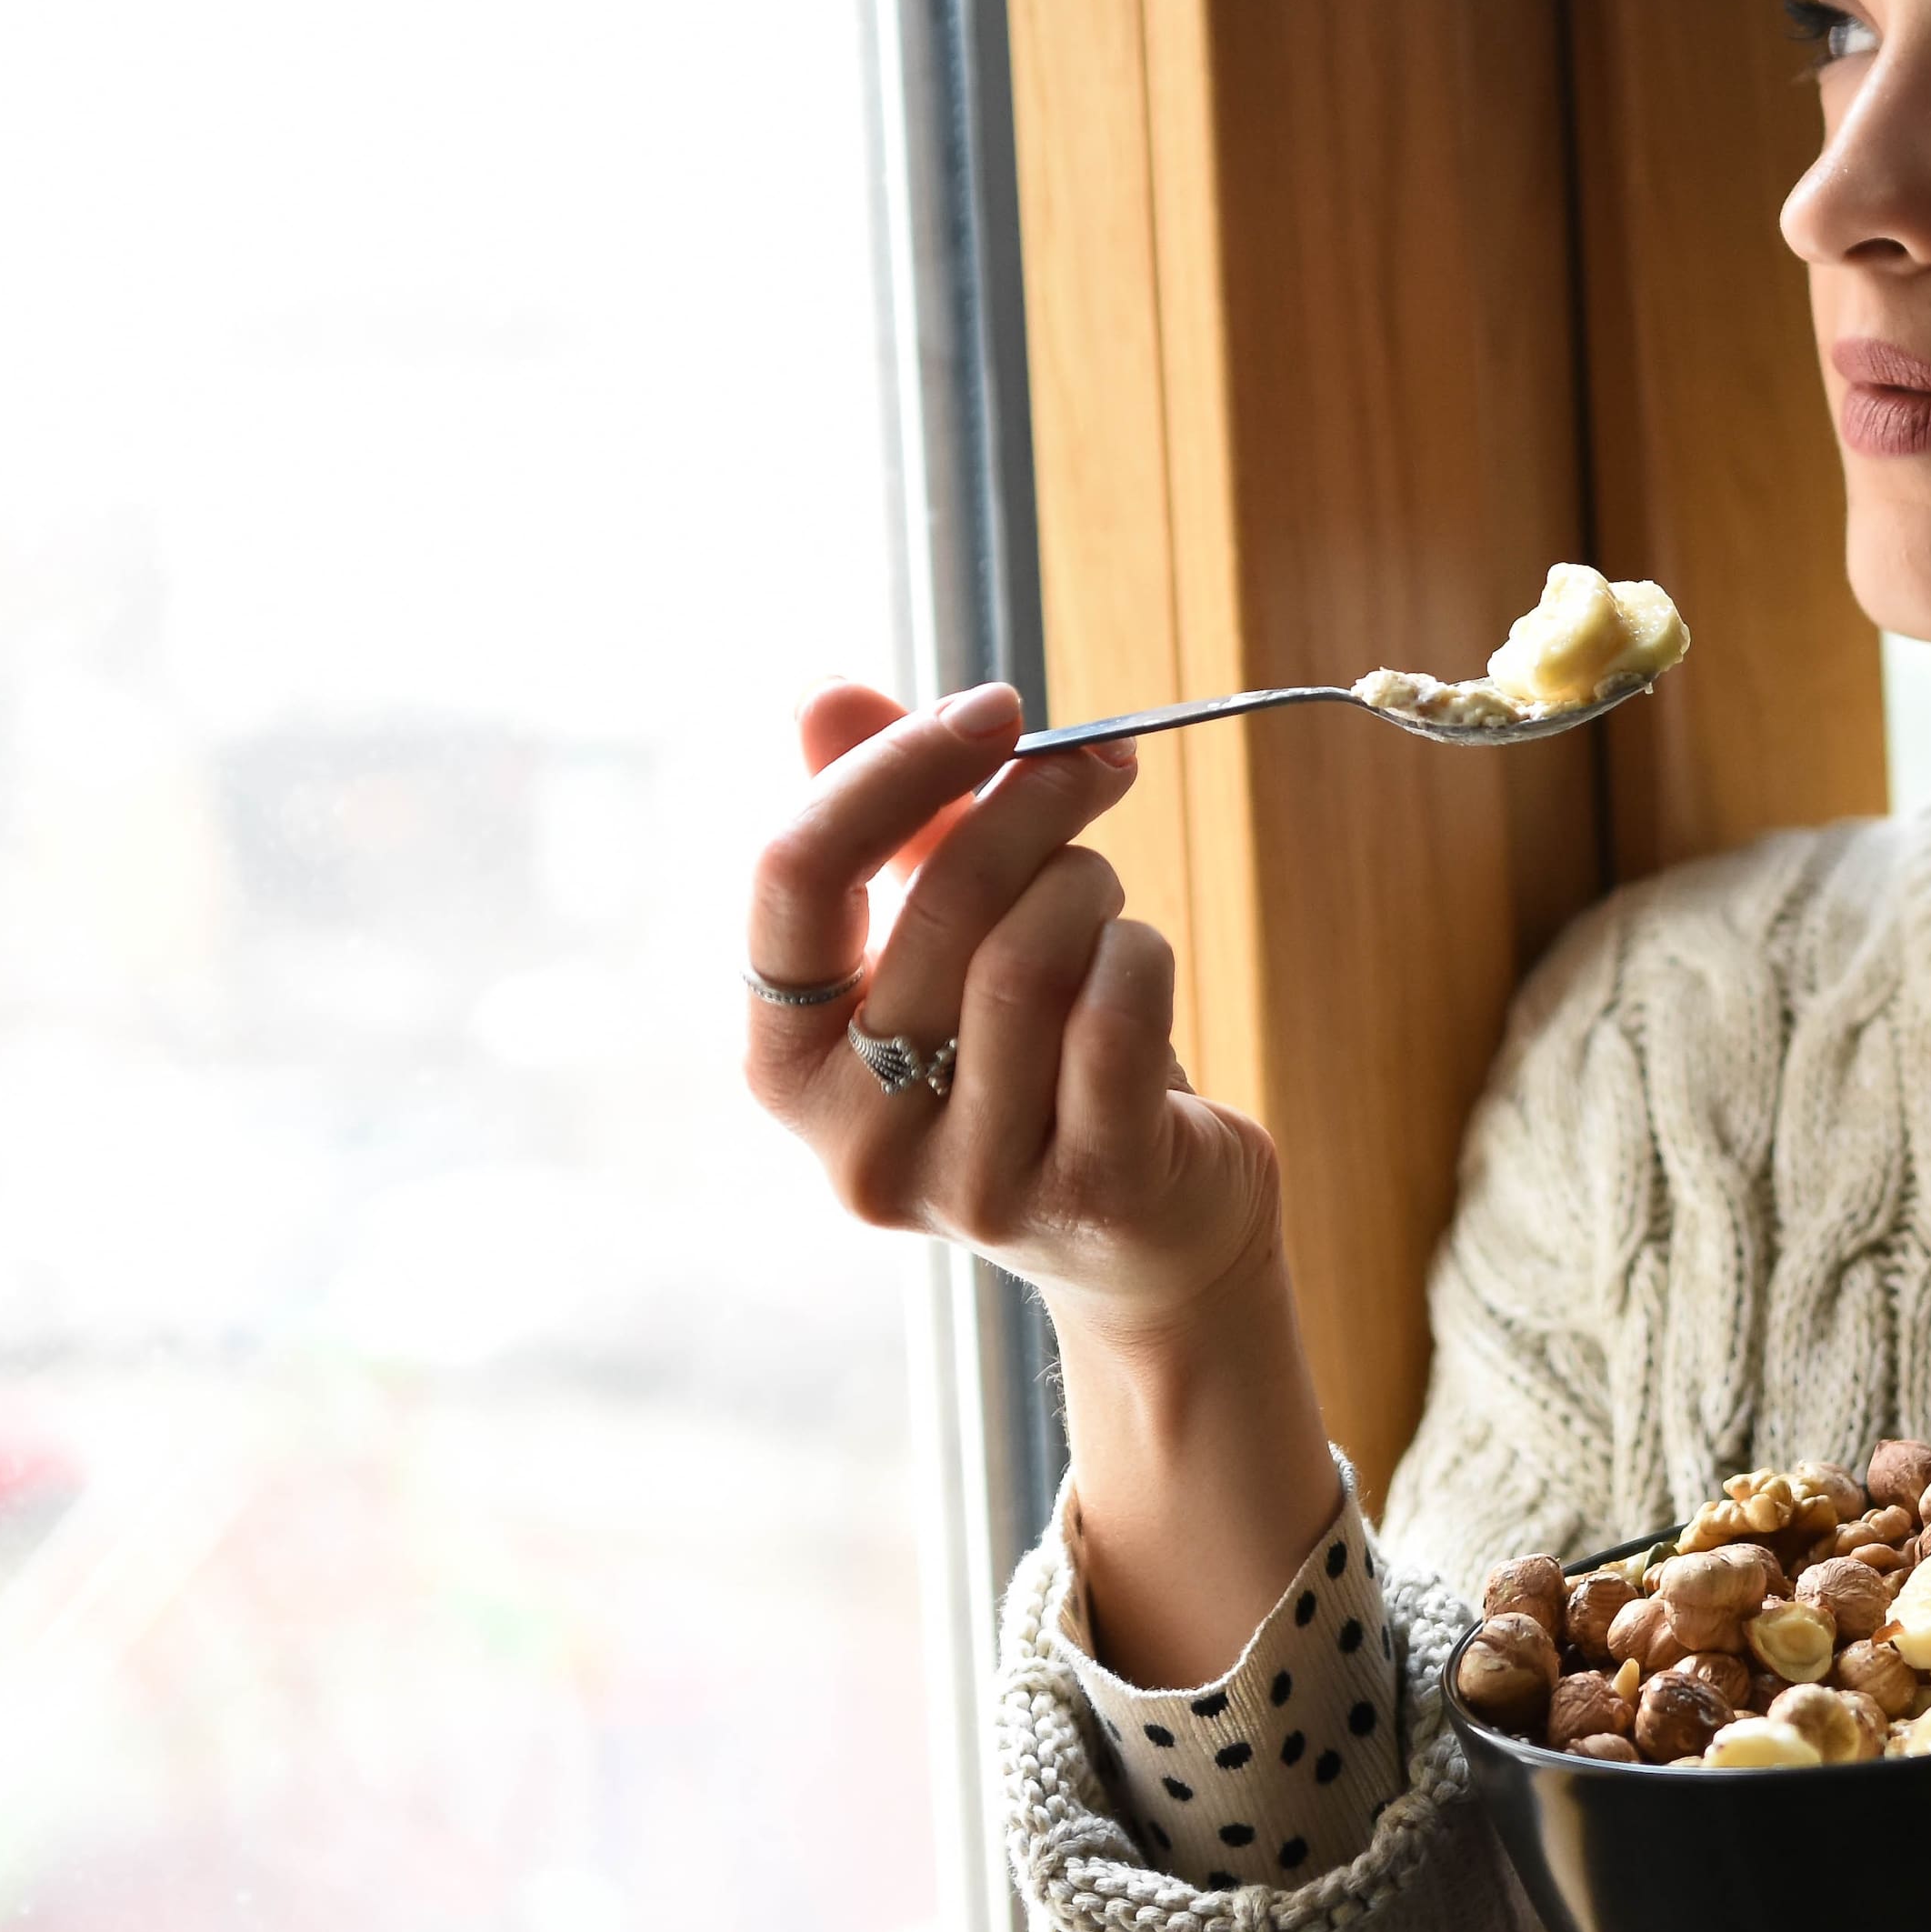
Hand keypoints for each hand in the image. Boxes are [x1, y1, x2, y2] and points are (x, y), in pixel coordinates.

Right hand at [742, 680, 1274, 1331]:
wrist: (1143, 1235)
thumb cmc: (1029, 1059)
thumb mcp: (941, 941)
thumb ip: (882, 824)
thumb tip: (822, 696)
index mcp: (787, 1063)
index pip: (794, 879)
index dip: (893, 767)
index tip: (992, 707)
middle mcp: (856, 1140)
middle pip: (939, 908)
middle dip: (1033, 808)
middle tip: (1097, 766)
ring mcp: (968, 1182)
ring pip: (1030, 960)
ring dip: (1089, 887)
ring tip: (1104, 896)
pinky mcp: (1085, 1196)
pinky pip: (1115, 1016)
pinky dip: (1140, 953)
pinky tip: (1138, 963)